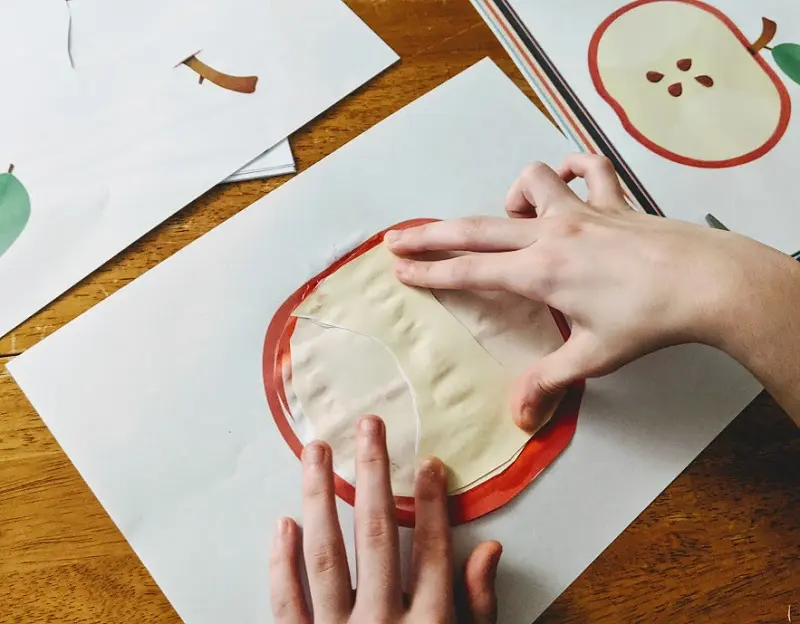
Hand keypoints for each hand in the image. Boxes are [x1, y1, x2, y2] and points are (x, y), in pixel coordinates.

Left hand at [270, 415, 502, 622]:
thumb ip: (479, 610)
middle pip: (376, 537)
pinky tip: (282, 523)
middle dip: (373, 476)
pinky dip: (281, 564)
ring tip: (316, 451)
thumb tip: (489, 547)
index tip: (429, 464)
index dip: (432, 504)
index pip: (432, 551)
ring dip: (319, 498)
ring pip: (325, 557)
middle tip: (368, 426)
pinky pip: (285, 605)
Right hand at [385, 153, 782, 428]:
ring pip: (530, 183)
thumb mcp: (593, 358)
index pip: (469, 273)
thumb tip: (517, 415)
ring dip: (510, 197)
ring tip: (511, 220)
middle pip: (477, 228)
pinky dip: (573, 167)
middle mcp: (552, 235)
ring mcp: (582, 213)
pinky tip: (567, 179)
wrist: (707, 283)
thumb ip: (549, 382)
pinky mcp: (612, 203)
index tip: (399, 268)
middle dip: (432, 234)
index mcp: (540, 274)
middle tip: (399, 238)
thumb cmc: (649, 320)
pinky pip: (589, 168)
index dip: (429, 272)